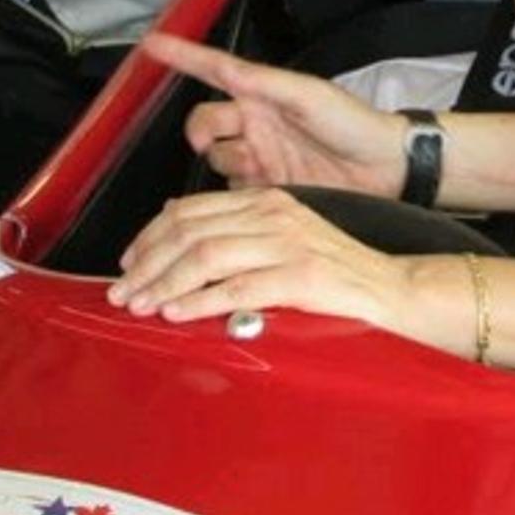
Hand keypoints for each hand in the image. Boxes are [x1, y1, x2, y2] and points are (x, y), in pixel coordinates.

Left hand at [109, 187, 414, 328]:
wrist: (392, 291)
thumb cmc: (338, 273)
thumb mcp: (285, 238)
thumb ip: (238, 232)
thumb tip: (179, 229)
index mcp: (267, 201)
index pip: (191, 210)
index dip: (150, 237)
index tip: (128, 263)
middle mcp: (274, 215)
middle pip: (190, 231)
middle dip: (147, 263)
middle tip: (122, 291)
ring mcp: (287, 243)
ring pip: (206, 256)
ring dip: (164, 283)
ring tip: (141, 305)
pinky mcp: (301, 276)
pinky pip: (236, 287)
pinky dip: (199, 301)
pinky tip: (177, 313)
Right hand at [143, 32, 406, 194]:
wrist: (383, 168)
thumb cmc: (353, 122)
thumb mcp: (309, 95)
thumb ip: (267, 84)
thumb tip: (232, 72)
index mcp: (263, 92)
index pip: (214, 69)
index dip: (182, 56)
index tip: (151, 44)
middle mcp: (256, 122)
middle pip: (204, 123)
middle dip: (201, 132)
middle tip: (209, 142)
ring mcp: (261, 155)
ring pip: (216, 159)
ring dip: (227, 163)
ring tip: (258, 166)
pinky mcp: (268, 187)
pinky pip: (233, 191)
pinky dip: (237, 192)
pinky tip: (259, 189)